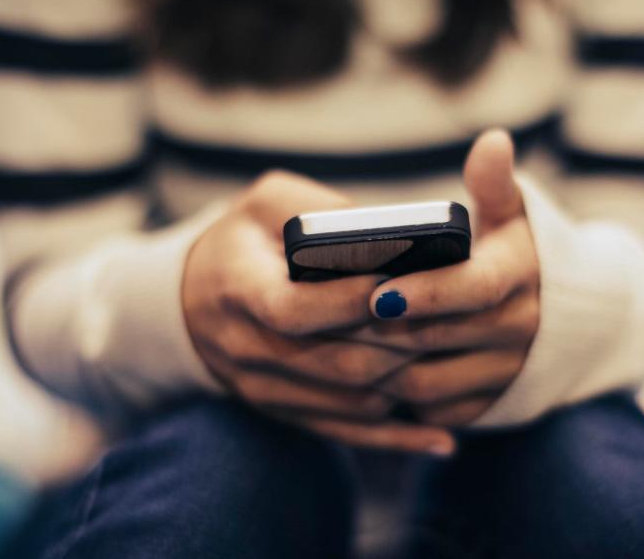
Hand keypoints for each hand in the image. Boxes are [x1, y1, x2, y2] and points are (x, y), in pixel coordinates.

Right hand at [182, 170, 455, 454]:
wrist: (190, 300)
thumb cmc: (242, 241)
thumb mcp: (266, 203)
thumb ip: (320, 210)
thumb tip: (392, 237)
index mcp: (239, 290)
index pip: (295, 310)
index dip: (350, 302)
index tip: (401, 284)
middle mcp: (248, 349)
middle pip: (337, 363)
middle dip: (399, 345)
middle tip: (452, 325)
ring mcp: (265, 389)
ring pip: (350, 403)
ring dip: (406, 386)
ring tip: (453, 363)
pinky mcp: (285, 412)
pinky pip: (345, 434)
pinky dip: (395, 438)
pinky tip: (440, 438)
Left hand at [344, 130, 540, 425]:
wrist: (570, 318)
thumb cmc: (521, 253)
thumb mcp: (514, 215)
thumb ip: (495, 183)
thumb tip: (493, 141)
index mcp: (520, 275)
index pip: (471, 287)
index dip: (424, 292)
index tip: (378, 291)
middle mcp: (520, 328)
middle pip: (436, 338)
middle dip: (380, 330)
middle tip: (327, 319)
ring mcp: (504, 372)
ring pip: (427, 382)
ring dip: (378, 367)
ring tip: (337, 344)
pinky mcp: (489, 405)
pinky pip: (434, 410)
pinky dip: (397, 398)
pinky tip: (364, 373)